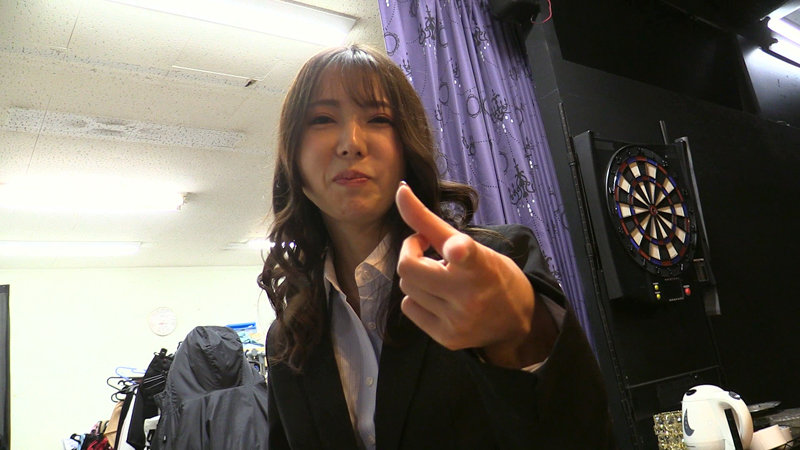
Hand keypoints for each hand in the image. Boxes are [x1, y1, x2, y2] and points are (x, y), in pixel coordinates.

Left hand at [395, 183, 541, 367]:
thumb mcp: (471, 244)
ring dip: (417, 276)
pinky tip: (438, 297)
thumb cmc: (492, 275)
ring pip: (406, 287)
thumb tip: (399, 188)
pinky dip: (417, 297)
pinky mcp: (446, 338)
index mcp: (481, 266)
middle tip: (429, 250)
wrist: (516, 322)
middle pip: (408, 268)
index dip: (458, 250)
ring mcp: (456, 321)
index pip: (466, 256)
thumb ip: (430, 220)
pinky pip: (408, 307)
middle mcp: (469, 296)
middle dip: (411, 253)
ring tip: (441, 277)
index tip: (457, 249)